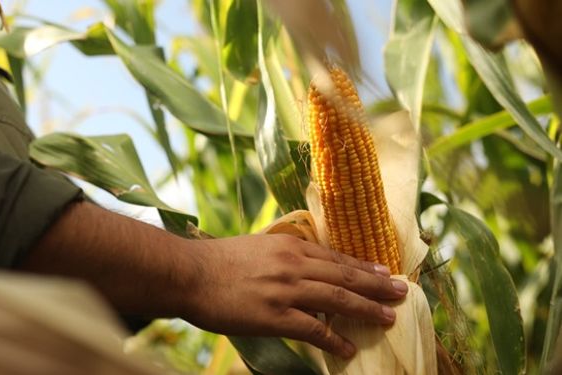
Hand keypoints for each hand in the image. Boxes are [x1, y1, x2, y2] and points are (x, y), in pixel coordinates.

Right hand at [181, 234, 407, 358]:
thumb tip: (304, 266)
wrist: (190, 273)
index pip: (336, 257)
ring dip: (366, 309)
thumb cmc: (219, 260)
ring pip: (337, 299)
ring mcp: (286, 290)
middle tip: (402, 291)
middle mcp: (294, 264)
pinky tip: (348, 348)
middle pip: (345, 276)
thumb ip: (284, 254)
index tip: (385, 271)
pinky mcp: (275, 316)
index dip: (363, 267)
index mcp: (290, 245)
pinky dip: (333, 339)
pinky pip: (313, 329)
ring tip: (388, 317)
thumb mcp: (258, 246)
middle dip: (376, 285)